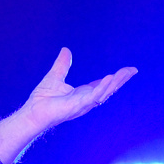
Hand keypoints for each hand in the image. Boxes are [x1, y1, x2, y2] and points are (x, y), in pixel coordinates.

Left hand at [21, 47, 136, 132]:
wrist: (31, 113)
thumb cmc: (40, 100)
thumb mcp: (54, 77)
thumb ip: (62, 65)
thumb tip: (66, 50)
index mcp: (81, 94)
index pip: (101, 85)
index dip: (113, 78)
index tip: (126, 70)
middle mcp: (84, 100)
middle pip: (107, 89)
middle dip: (120, 80)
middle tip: (132, 70)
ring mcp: (82, 104)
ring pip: (104, 93)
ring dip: (115, 83)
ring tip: (125, 73)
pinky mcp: (77, 107)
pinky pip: (93, 97)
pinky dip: (101, 88)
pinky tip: (108, 78)